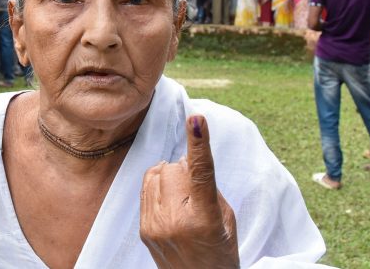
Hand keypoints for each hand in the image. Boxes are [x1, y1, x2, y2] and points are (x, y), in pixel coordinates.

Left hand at [140, 115, 238, 268]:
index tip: (196, 119)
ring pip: (156, 174)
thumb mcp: (225, 218)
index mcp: (204, 218)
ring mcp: (156, 226)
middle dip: (185, 170)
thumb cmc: (220, 250)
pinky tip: (171, 203)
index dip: (199, 143)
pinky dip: (159, 187)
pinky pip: (146, 187)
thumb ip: (208, 187)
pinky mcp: (143, 229)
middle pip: (173, 168)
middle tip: (195, 189)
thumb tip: (187, 159)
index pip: (201, 173)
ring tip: (183, 198)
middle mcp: (176, 221)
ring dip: (170, 176)